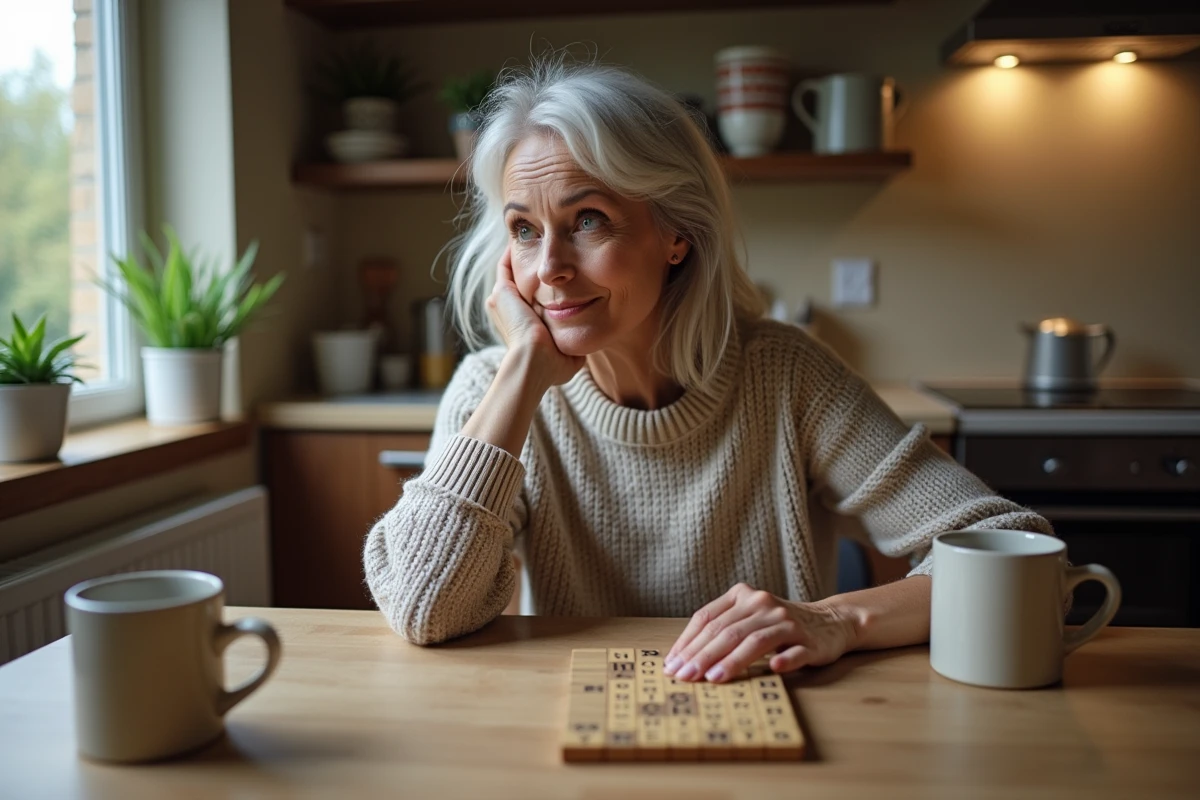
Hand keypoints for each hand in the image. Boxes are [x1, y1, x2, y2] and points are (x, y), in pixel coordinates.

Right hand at [485, 245, 583, 387]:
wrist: (533, 361)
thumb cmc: (551, 365)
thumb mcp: (567, 357)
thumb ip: (575, 347)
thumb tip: (588, 348)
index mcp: (519, 324)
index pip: (529, 299)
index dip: (542, 286)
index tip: (560, 275)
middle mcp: (506, 311)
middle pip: (518, 281)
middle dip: (531, 266)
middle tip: (548, 250)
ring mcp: (500, 300)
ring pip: (510, 270)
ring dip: (522, 255)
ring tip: (538, 237)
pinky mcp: (501, 292)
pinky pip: (506, 263)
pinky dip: (514, 251)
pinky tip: (530, 236)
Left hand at [664, 583, 858, 682]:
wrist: (830, 621)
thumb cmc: (777, 626)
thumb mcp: (747, 619)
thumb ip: (719, 631)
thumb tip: (682, 660)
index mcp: (742, 596)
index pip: (707, 618)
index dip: (687, 642)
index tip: (672, 665)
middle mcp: (763, 604)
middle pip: (727, 630)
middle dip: (701, 655)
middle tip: (684, 676)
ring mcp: (787, 621)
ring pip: (755, 640)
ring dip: (732, 661)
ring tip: (712, 678)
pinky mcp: (810, 641)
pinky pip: (795, 651)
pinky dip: (785, 660)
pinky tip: (773, 669)